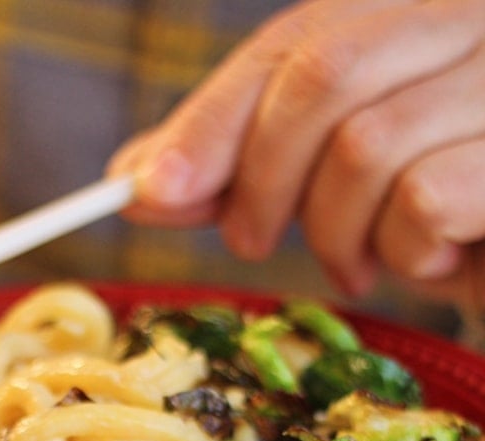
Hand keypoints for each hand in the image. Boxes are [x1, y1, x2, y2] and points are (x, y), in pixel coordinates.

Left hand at [109, 0, 484, 312]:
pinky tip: (431, 261)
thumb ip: (249, 166)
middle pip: (324, 75)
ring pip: (367, 145)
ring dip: (339, 231)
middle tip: (255, 242)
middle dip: (262, 177)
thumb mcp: (341, 183)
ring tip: (362, 263)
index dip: (214, 115)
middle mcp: (478, 19)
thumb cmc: (451, 223)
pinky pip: (426, 199)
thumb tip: (141, 179)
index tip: (145, 188)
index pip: (301, 38)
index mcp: (427, 11)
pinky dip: (406, 250)